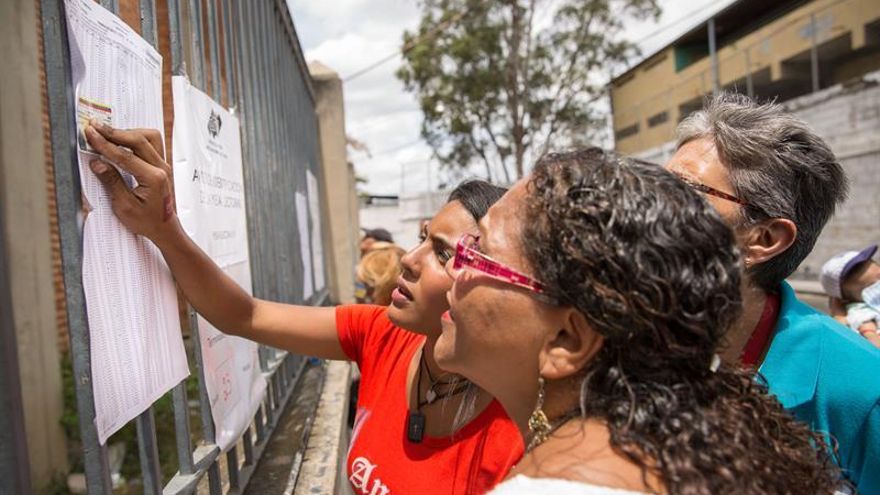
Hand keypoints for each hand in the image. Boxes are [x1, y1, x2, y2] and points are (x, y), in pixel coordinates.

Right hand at [84, 122, 179, 242]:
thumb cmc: (147, 221)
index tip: (90, 133)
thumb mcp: (124, 207)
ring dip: (128, 132)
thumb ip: (112, 182)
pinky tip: (122, 139)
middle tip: (94, 127)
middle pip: (139, 139)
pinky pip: (152, 143)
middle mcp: (162, 168)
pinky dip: (136, 137)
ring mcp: (164, 165)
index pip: (125, 155)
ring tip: (107, 133)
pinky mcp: (162, 164)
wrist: (164, 228)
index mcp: (154, 178)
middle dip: (114, 132)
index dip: (105, 143)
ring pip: (149, 137)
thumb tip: (97, 163)